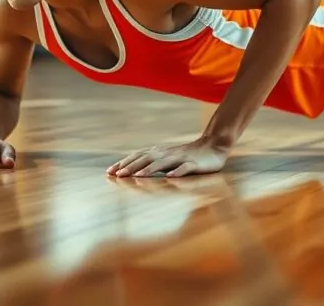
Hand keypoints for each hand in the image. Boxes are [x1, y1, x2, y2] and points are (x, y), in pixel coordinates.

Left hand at [107, 138, 228, 177]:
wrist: (214, 146)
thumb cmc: (188, 156)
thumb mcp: (168, 159)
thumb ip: (153, 164)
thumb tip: (133, 172)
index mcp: (159, 153)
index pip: (138, 156)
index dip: (124, 163)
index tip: (109, 172)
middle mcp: (167, 154)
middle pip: (147, 158)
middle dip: (132, 166)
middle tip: (118, 175)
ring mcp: (181, 158)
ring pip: (163, 163)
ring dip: (150, 169)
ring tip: (138, 176)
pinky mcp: (194, 164)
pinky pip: (185, 168)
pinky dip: (177, 172)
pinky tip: (170, 177)